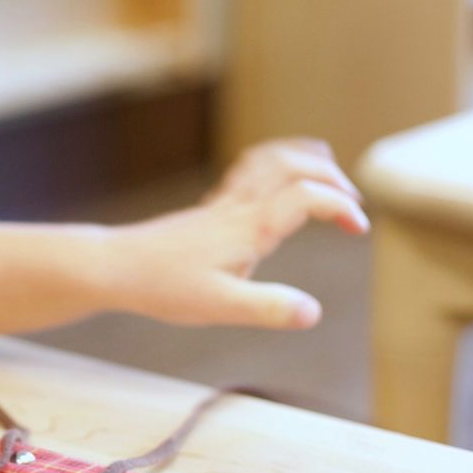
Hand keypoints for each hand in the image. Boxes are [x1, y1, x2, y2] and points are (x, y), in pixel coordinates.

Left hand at [104, 138, 368, 330]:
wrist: (114, 266)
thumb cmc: (162, 286)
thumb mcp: (219, 307)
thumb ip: (267, 308)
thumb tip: (312, 312)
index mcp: (248, 227)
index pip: (306, 196)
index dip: (339, 205)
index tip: (358, 229)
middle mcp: (237, 208)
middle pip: (290, 164)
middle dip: (330, 175)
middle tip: (352, 201)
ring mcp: (221, 205)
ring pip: (267, 160)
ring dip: (302, 160)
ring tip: (328, 173)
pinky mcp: (209, 211)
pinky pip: (248, 173)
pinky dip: (275, 168)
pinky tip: (278, 188)